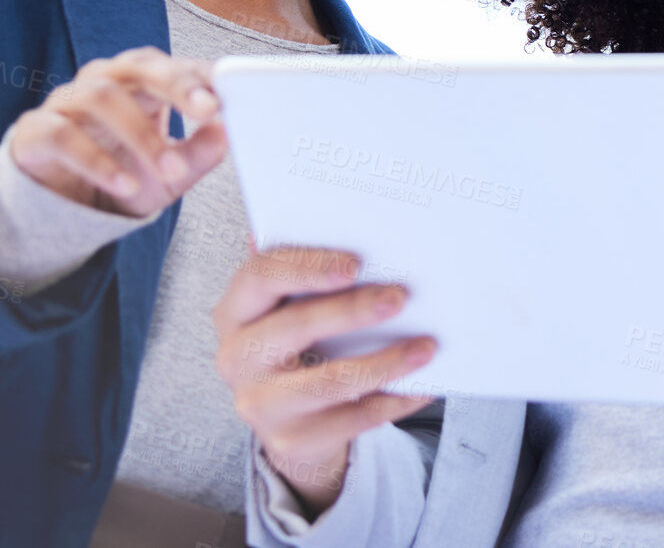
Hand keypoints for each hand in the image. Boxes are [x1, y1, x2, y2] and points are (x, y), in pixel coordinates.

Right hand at [8, 47, 226, 216]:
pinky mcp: (35, 130)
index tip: (230, 92)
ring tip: (170, 171)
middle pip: (140, 66)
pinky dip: (97, 161)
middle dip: (178, 84)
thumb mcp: (170, 173)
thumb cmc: (125, 173)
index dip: (201, 75)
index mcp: (142, 82)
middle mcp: (104, 81)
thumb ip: (199, 153)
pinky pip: (64, 135)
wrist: (66, 206)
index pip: (175, 65)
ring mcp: (66, 101)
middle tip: (209, 110)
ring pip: (103, 98)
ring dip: (142, 135)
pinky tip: (124, 184)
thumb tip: (227, 133)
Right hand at [214, 245, 435, 518]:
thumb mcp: (292, 305)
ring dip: (384, 362)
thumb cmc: (298, 340)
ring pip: (328, 382)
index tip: (355, 264)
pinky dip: (394, 400)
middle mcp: (238, 358)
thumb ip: (311, 271)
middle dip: (352, 310)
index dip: (307, 268)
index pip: (261, 276)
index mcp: (237, 311)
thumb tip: (357, 225)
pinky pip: (353, 420)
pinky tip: (424, 385)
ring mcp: (260, 404)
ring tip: (426, 347)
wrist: (288, 416)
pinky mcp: (291, 439)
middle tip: (400, 298)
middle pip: (294, 326)